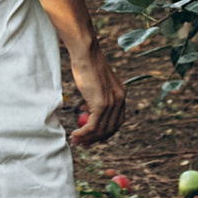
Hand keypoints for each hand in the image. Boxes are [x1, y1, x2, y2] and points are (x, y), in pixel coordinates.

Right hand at [63, 31, 125, 147]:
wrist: (86, 53)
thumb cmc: (87, 65)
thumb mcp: (96, 84)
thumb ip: (97, 97)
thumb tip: (89, 111)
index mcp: (121, 95)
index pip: (117, 121)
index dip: (106, 132)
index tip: (93, 137)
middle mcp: (120, 100)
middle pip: (110, 128)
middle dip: (96, 139)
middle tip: (83, 144)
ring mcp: (112, 103)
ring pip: (101, 130)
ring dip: (87, 138)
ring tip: (75, 141)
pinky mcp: (101, 104)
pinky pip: (92, 126)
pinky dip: (83, 133)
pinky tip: (75, 134)